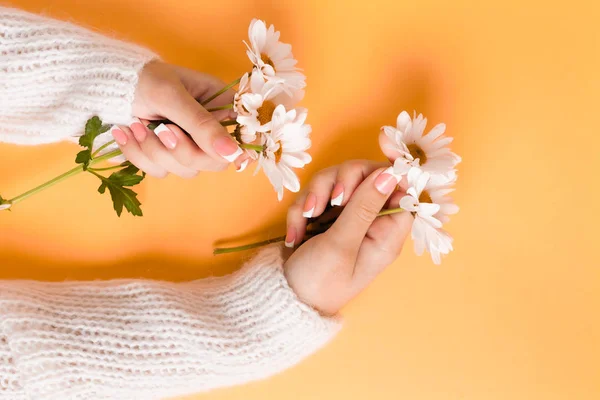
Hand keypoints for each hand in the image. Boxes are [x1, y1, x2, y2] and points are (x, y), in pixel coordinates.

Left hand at [110, 61, 245, 177]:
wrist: (104, 85)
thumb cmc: (144, 79)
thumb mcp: (173, 97)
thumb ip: (202, 125)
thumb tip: (234, 154)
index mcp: (220, 106)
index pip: (243, 136)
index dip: (236, 150)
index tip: (221, 153)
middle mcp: (209, 129)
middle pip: (214, 162)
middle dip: (183, 151)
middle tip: (161, 129)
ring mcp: (187, 144)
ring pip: (185, 169)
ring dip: (154, 150)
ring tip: (135, 123)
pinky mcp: (165, 156)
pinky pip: (159, 171)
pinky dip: (138, 154)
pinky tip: (125, 132)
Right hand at [284, 160, 412, 314]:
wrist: (282, 300)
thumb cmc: (319, 282)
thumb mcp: (342, 245)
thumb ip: (365, 206)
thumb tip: (390, 173)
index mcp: (386, 233)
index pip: (401, 190)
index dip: (391, 170)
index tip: (378, 151)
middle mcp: (369, 222)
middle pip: (365, 176)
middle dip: (341, 181)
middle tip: (331, 200)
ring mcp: (345, 218)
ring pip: (335, 180)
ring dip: (315, 195)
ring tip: (306, 218)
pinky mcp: (322, 217)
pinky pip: (314, 195)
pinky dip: (301, 210)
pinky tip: (295, 234)